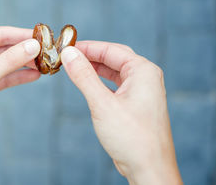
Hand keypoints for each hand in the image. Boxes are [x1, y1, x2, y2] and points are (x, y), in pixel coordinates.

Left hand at [0, 26, 40, 184]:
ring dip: (25, 64)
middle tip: (48, 52)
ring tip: (46, 65)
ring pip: (7, 62)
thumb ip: (9, 62)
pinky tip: (35, 75)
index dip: (22, 35)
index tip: (44, 37)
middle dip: (26, 51)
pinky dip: (19, 76)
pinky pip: (6, 76)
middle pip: (5, 47)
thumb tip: (33, 45)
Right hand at [60, 41, 182, 184]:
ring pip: (114, 71)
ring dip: (94, 69)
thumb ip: (84, 76)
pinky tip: (87, 83)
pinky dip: (100, 82)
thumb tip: (69, 54)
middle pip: (113, 57)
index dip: (87, 47)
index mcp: (143, 71)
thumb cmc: (132, 138)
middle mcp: (145, 77)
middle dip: (90, 56)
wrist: (149, 168)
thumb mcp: (102, 103)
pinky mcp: (136, 103)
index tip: (66, 47)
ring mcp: (142, 90)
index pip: (111, 50)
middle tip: (68, 56)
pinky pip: (116, 84)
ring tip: (73, 67)